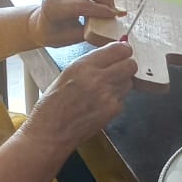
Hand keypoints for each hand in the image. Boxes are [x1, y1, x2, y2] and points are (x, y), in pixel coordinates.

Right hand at [22, 41, 137, 157]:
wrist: (50, 132)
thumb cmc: (53, 105)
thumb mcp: (67, 73)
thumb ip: (92, 62)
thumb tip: (112, 53)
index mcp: (84, 66)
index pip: (118, 50)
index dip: (123, 50)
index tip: (123, 51)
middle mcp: (98, 79)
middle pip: (130, 64)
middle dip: (126, 64)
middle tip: (119, 67)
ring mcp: (108, 96)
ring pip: (129, 81)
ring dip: (122, 81)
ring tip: (106, 87)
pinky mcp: (113, 111)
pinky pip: (123, 98)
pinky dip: (117, 97)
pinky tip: (102, 102)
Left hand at [28, 0, 121, 47]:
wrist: (40, 23)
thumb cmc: (52, 32)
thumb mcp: (69, 38)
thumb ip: (89, 32)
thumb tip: (109, 26)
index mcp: (54, 7)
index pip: (82, 4)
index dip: (101, 10)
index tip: (113, 15)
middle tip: (113, 10)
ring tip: (110, 4)